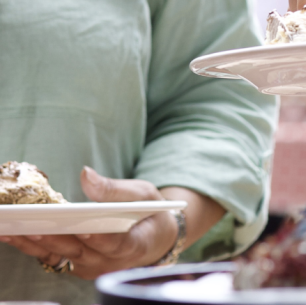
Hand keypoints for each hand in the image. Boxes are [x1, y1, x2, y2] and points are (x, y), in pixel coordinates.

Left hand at [0, 168, 178, 280]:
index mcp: (135, 245)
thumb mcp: (142, 193)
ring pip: (61, 256)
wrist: (152, 236)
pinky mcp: (76, 266)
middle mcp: (111, 263)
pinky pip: (52, 258)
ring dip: (36, 242)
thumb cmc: (149, 212)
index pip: (117, 244)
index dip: (101, 239)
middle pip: (80, 251)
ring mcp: (91, 268)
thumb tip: (86, 174)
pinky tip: (15, 234)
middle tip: (35, 223)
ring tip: (14, 227)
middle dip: (55, 237)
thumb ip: (114, 188)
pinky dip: (33, 246)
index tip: (86, 229)